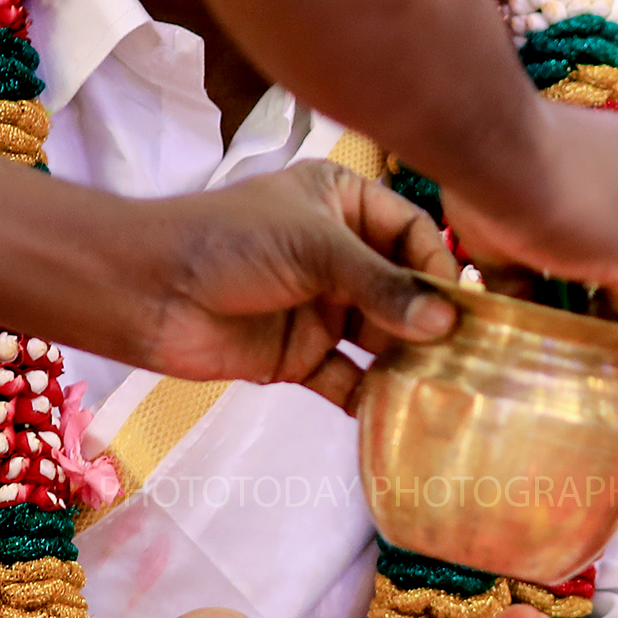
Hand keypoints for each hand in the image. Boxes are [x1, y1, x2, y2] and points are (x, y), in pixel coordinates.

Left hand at [125, 159, 462, 404]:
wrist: (145, 292)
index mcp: (342, 203)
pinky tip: (398, 414)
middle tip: (471, 354)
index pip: (413, 233)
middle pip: (403, 289)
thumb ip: (382, 286)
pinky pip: (347, 378)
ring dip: (408, 361)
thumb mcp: (315, 249)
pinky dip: (370, 396)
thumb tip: (447, 324)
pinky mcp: (298, 355)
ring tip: (446, 387)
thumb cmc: (228, 243)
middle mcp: (337, 254)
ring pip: (380, 337)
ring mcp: (319, 307)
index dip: (438, 266)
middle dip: (432, 321)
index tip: (461, 304)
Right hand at [440, 99, 617, 355]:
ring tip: (546, 268)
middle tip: (543, 266)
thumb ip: (524, 267)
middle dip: (598, 269)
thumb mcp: (509, 216)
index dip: (596, 239)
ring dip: (603, 290)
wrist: (494, 152)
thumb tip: (520, 309)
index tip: (564, 238)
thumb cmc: (491, 171)